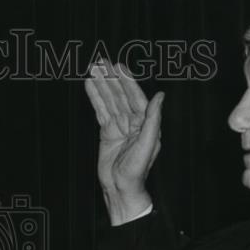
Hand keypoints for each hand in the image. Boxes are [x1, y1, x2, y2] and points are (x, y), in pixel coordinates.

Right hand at [84, 61, 163, 225]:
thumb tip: (160, 95)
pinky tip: (89, 85)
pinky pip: (100, 111)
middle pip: (120, 95)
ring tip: (92, 68)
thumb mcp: (148, 143)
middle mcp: (133, 121)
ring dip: (101, 84)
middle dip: (111, 78)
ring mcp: (119, 126)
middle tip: (100, 62)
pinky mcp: (106, 132)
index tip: (117, 66)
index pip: (135, 96)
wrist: (120, 187)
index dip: (126, 80)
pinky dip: (95, 98)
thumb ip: (153, 119)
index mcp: (146, 122)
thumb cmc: (137, 169)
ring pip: (109, 100)